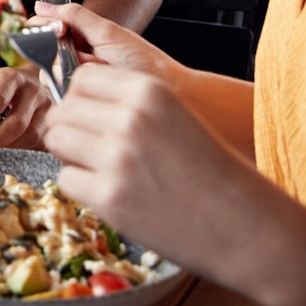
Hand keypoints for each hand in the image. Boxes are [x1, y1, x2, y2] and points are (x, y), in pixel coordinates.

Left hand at [0, 67, 49, 147]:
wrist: (31, 82)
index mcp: (11, 78)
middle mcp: (34, 92)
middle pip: (16, 123)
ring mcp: (49, 110)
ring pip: (31, 137)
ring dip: (7, 151)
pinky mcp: (54, 126)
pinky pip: (41, 145)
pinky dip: (22, 155)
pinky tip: (5, 159)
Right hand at [29, 0, 177, 82]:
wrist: (168, 91)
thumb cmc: (143, 59)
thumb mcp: (107, 32)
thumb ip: (74, 16)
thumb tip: (41, 5)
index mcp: (79, 35)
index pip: (44, 27)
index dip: (44, 27)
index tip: (59, 30)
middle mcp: (73, 56)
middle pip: (42, 51)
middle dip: (61, 52)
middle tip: (86, 53)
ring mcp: (75, 79)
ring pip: (50, 73)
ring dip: (74, 69)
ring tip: (101, 70)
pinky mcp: (78, 100)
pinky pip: (62, 92)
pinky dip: (77, 87)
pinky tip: (96, 86)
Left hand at [43, 63, 250, 262]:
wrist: (248, 227)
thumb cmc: (212, 172)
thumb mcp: (173, 114)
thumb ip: (126, 102)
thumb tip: (72, 99)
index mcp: (147, 90)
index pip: (81, 78)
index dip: (78, 98)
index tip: (86, 114)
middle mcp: (129, 117)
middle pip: (62, 109)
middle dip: (69, 128)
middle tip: (88, 147)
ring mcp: (117, 157)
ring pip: (56, 140)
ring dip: (71, 156)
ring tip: (98, 169)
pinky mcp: (110, 197)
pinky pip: (66, 180)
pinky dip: (81, 188)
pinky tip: (109, 193)